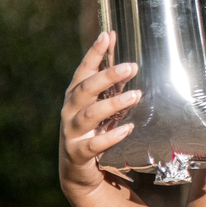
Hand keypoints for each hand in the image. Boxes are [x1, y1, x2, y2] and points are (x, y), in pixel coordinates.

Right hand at [58, 31, 140, 199]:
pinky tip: (128, 129)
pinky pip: (94, 144)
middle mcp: (70, 111)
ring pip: (90, 114)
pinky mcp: (78, 153)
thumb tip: (127, 57)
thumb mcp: (99, 105)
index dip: (94, 53)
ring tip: (135, 95)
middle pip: (85, 88)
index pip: (83, 70)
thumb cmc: (92, 130)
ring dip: (113, 104)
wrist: (78, 171)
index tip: (107, 35)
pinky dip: (111, 136)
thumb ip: (110, 84)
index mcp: (75, 96)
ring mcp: (72, 133)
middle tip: (131, 67)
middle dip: (107, 76)